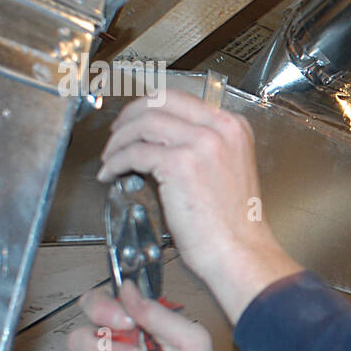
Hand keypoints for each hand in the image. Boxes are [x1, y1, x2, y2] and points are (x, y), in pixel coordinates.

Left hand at [97, 87, 303, 322]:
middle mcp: (220, 129)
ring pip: (144, 123)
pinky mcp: (179, 163)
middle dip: (130, 114)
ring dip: (119, 140)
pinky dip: (116, 162)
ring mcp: (201, 143)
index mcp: (234, 128)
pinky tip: (111, 173)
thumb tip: (161, 142)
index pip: (182, 99)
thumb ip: (203, 147)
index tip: (136, 120)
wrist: (240, 251)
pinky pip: (134, 152)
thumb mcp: (228, 169)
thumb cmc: (234, 225)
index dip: (150, 108)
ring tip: (110, 157)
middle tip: (117, 132)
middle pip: (160, 102)